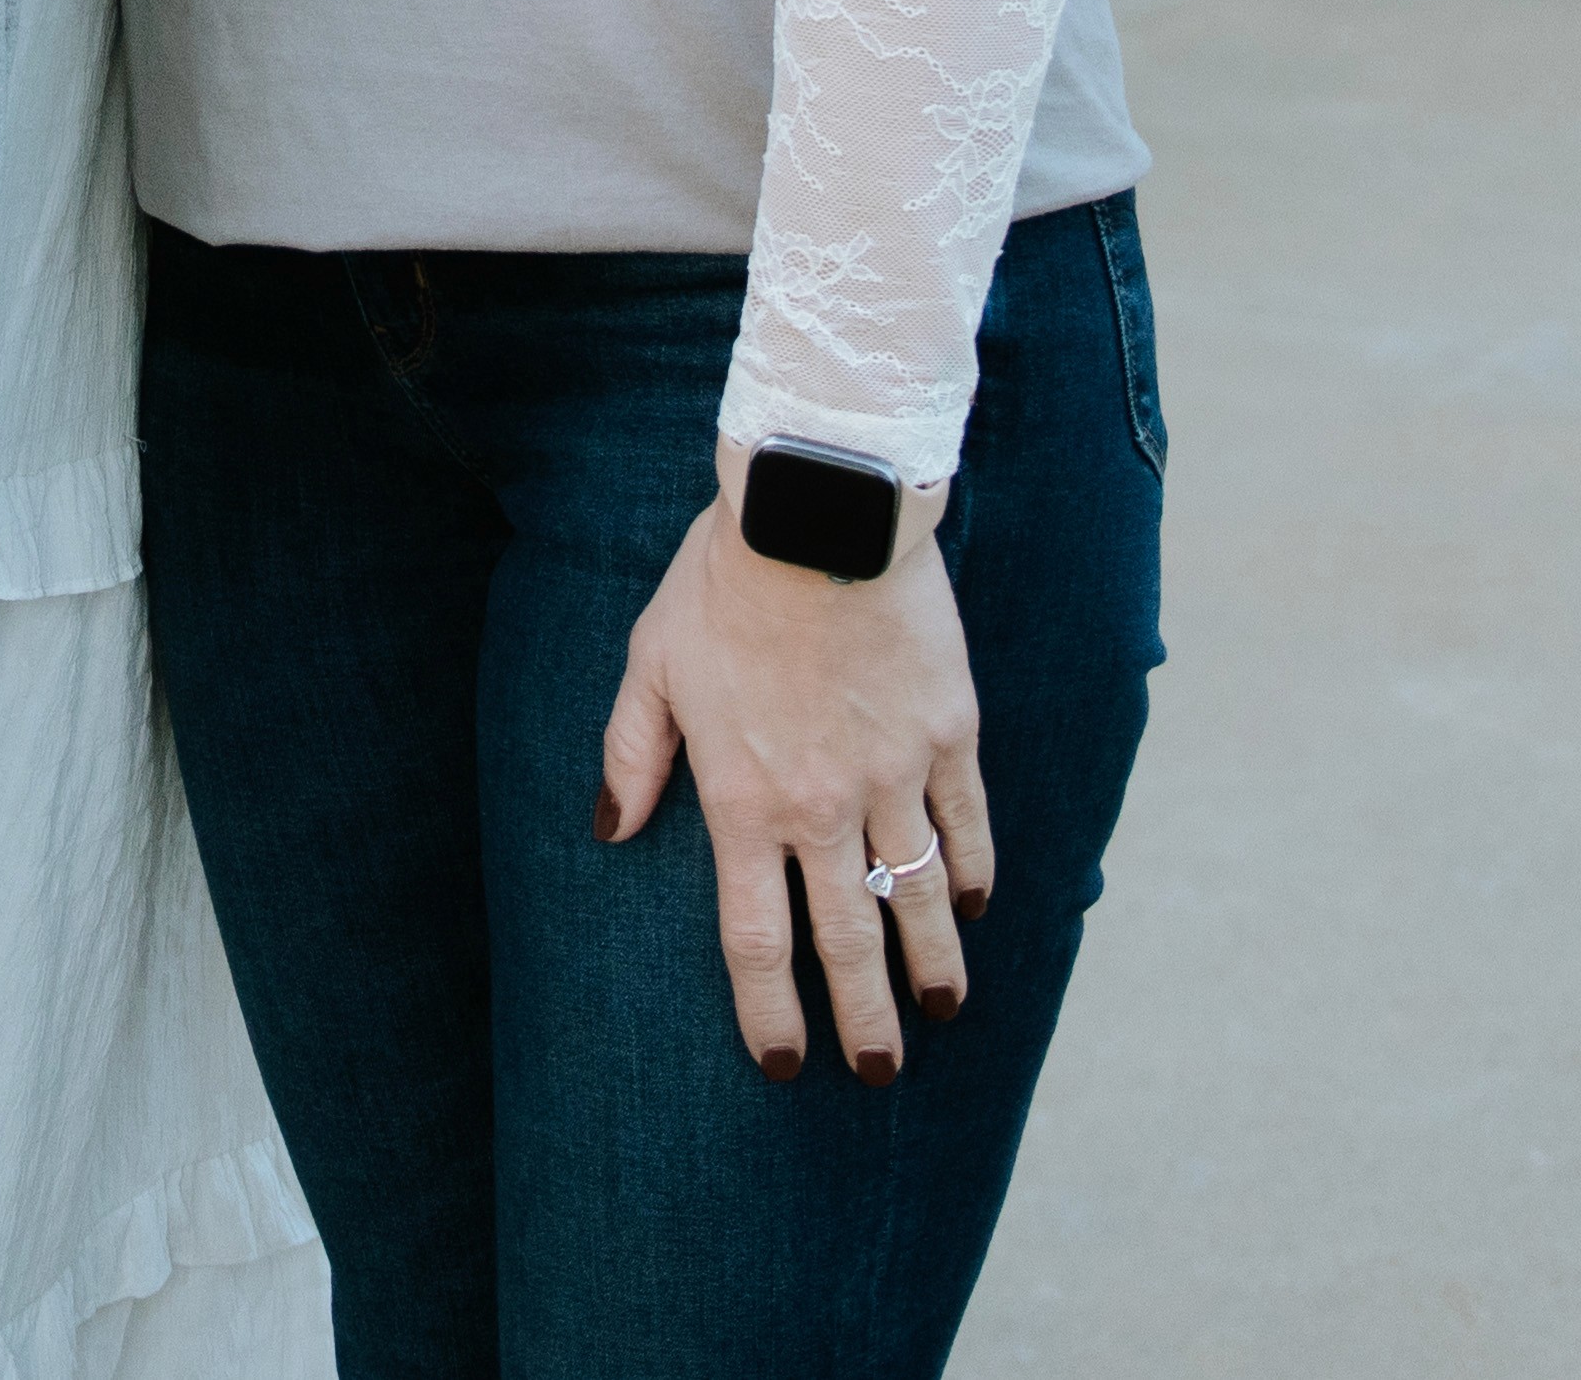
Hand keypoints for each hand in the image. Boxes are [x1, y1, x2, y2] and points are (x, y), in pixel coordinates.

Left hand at [600, 479, 990, 1083]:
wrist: (818, 509)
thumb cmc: (722, 582)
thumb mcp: (652, 664)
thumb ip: (633, 755)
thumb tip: (610, 831)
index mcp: (744, 801)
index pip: (759, 939)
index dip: (770, 1011)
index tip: (785, 1063)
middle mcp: (823, 806)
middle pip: (847, 941)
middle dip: (865, 1019)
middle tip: (879, 1073)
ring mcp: (895, 774)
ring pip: (916, 896)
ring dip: (929, 965)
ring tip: (939, 1012)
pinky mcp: (948, 733)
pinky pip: (966, 825)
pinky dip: (970, 873)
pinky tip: (969, 907)